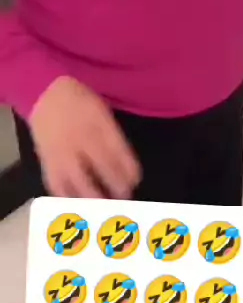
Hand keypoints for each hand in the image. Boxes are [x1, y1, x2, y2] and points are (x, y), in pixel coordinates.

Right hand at [29, 77, 141, 198]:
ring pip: (79, 181)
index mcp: (97, 125)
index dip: (128, 167)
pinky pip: (58, 184)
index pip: (117, 150)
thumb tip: (125, 164)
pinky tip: (78, 205)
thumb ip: (112, 136)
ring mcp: (63, 152)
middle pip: (101, 168)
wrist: (45, 95)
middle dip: (115, 185)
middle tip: (124, 197)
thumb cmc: (80, 103)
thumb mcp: (102, 112)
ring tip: (104, 207)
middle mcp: (81, 140)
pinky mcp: (47, 162)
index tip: (136, 180)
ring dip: (94, 197)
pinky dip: (69, 197)